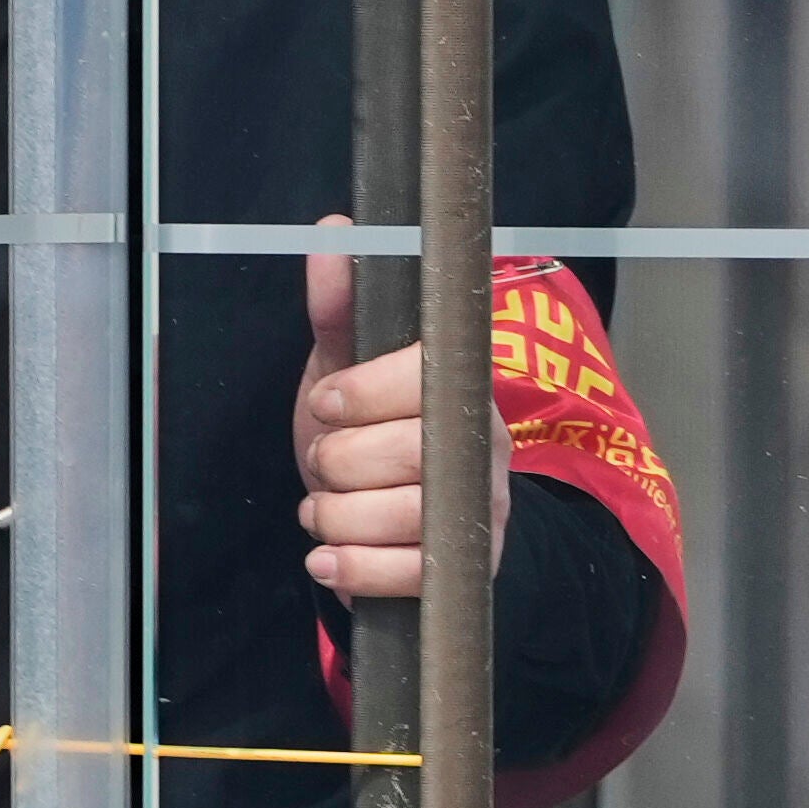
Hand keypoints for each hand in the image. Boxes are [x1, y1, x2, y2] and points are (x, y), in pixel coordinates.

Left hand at [293, 235, 498, 608]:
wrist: (386, 518)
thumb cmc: (367, 432)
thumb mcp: (344, 366)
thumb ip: (339, 307)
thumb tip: (332, 231)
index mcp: (462, 380)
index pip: (424, 376)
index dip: (363, 391)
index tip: (326, 401)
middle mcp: (487, 441)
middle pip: (410, 453)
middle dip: (339, 462)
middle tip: (322, 461)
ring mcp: (484, 507)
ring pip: (407, 518)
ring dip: (338, 517)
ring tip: (321, 508)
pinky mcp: (472, 564)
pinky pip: (413, 576)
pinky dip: (354, 569)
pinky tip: (327, 556)